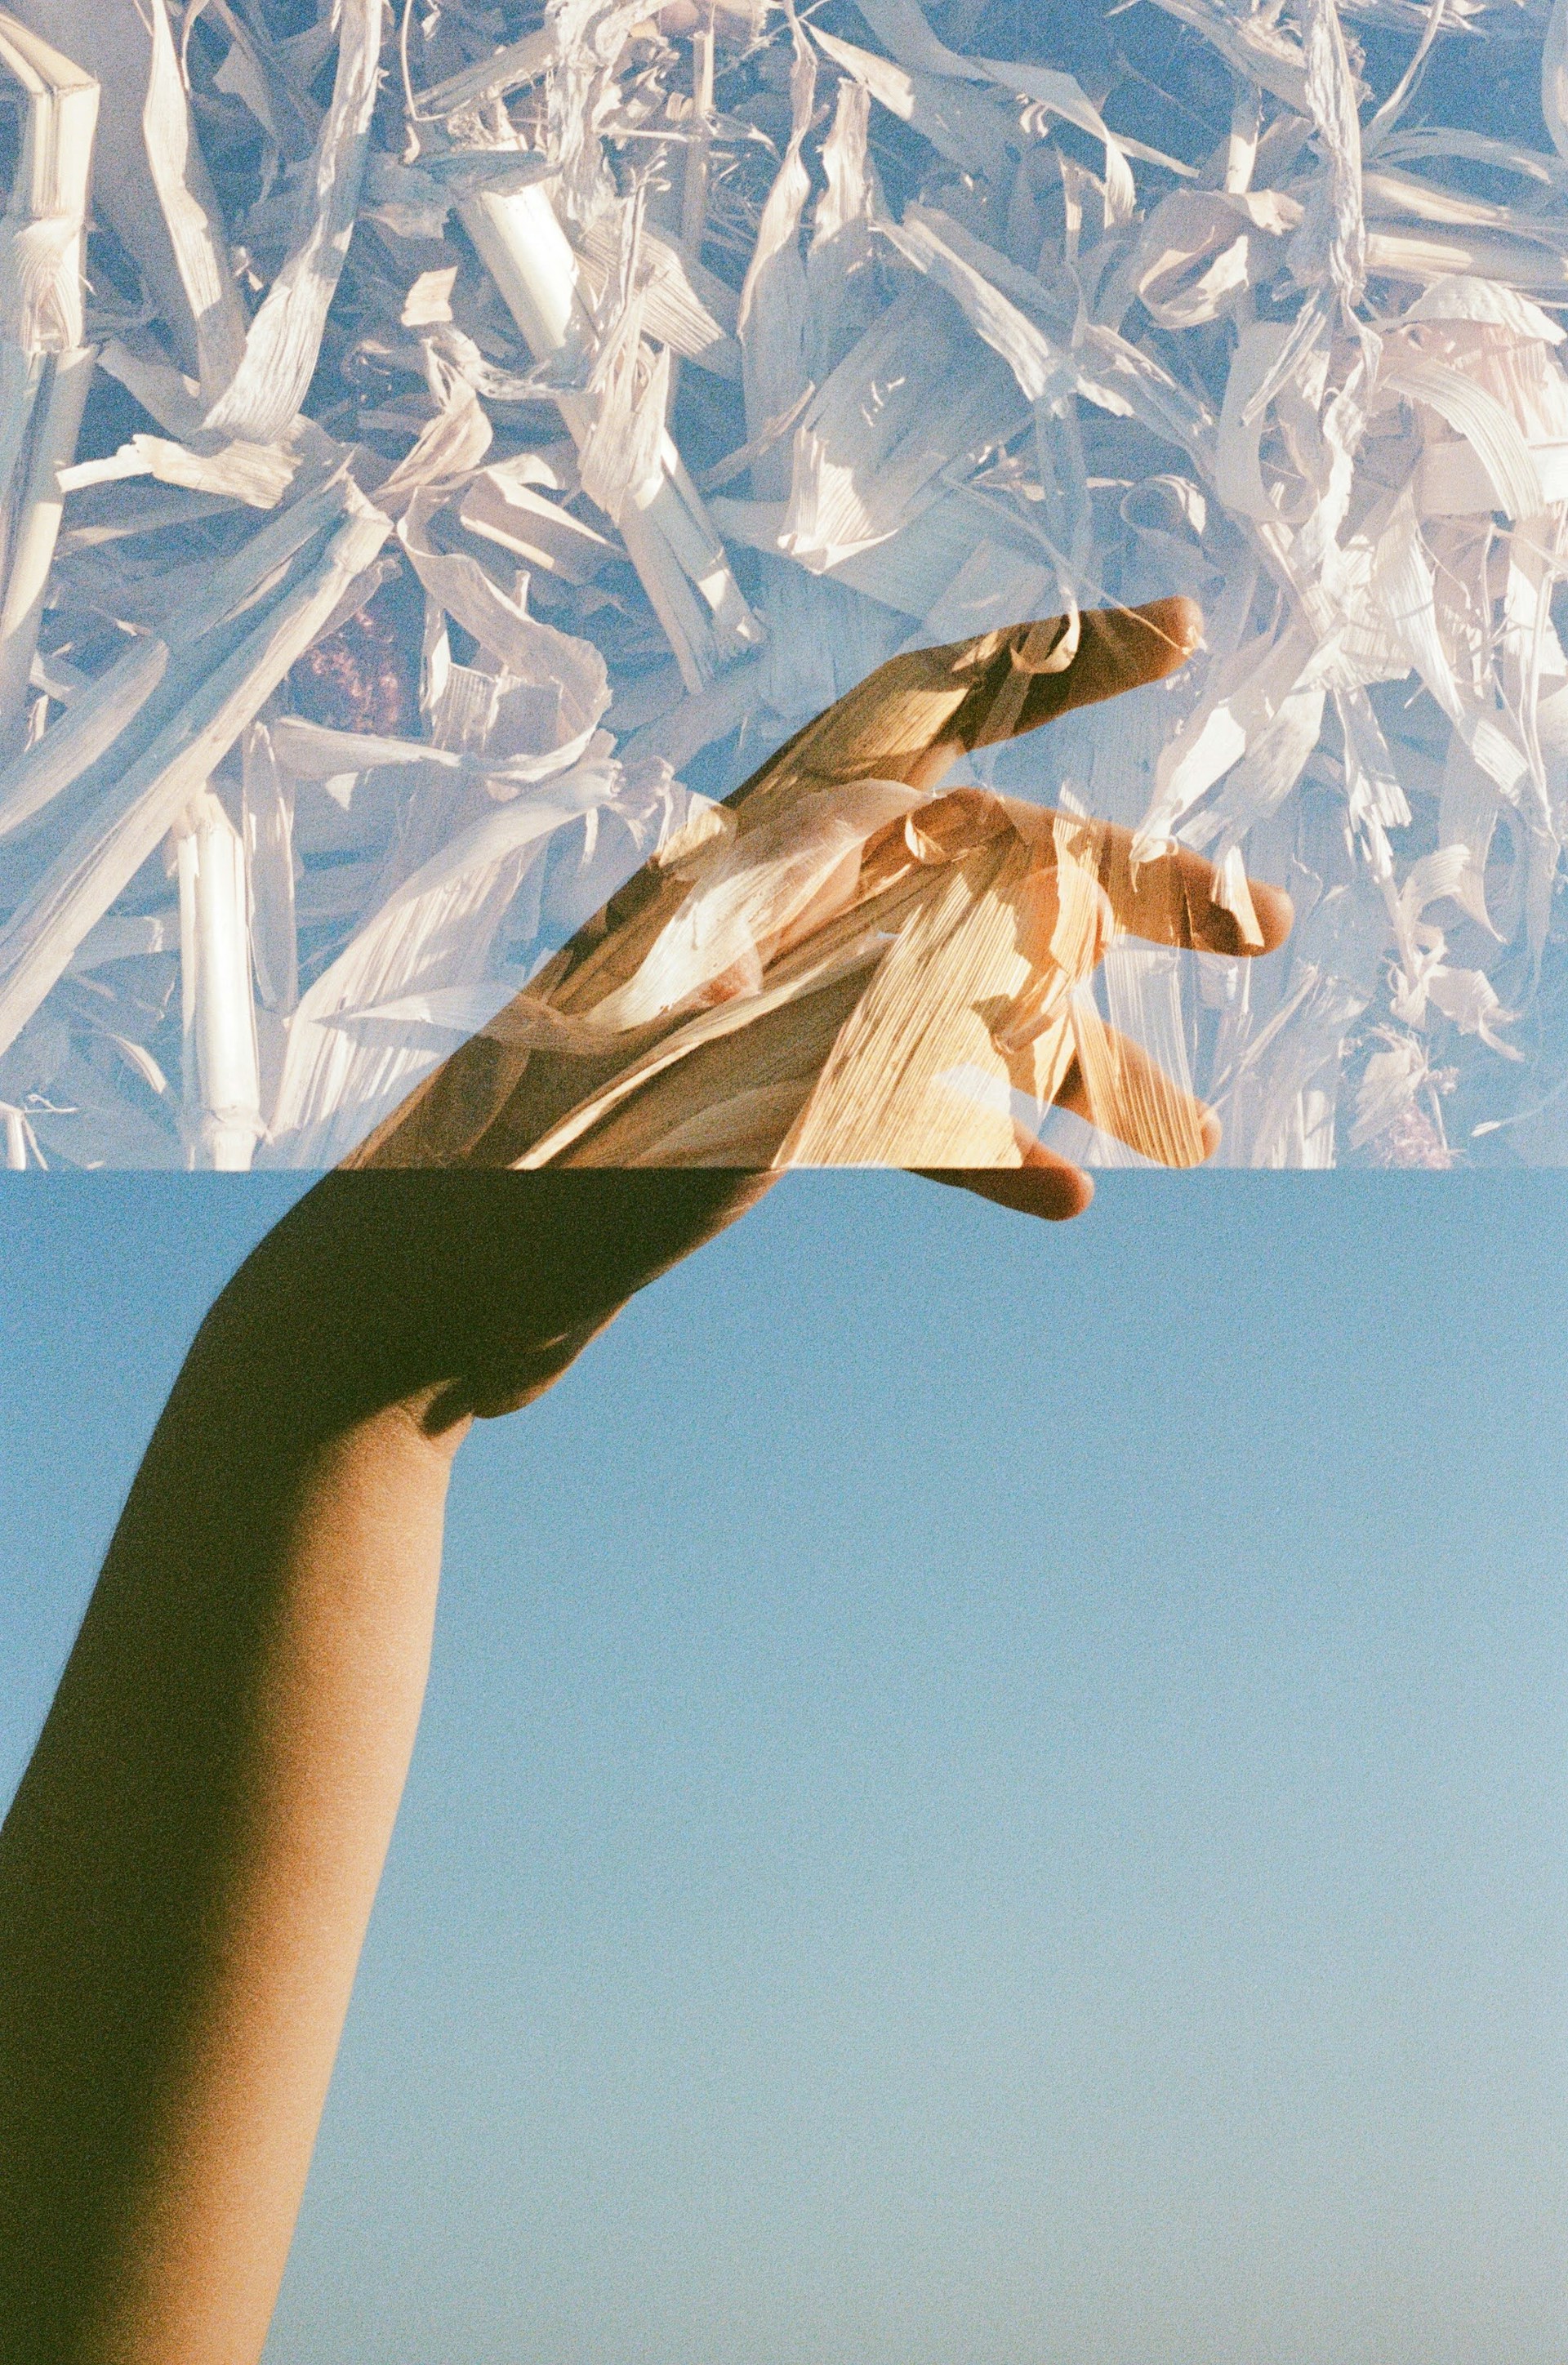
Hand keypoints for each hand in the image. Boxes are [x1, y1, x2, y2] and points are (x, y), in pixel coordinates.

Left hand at [325, 599, 1290, 1397]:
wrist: (422, 1300)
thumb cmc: (548, 1172)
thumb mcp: (744, 1051)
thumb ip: (886, 959)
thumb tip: (1030, 869)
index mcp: (753, 852)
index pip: (925, 707)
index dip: (1059, 659)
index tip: (1183, 634)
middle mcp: (772, 907)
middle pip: (984, 863)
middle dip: (1133, 889)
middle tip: (1267, 925)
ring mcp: (768, 1008)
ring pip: (958, 999)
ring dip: (1080, 1047)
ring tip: (1196, 1121)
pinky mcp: (751, 1108)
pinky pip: (897, 1105)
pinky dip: (978, 1142)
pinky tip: (1067, 1195)